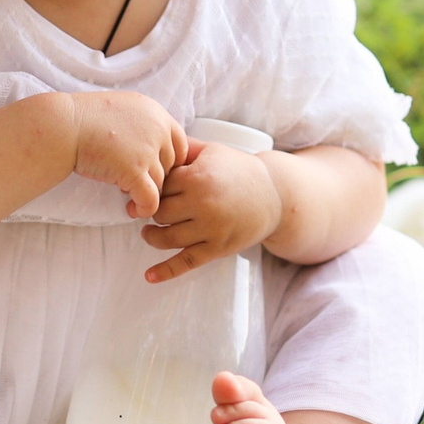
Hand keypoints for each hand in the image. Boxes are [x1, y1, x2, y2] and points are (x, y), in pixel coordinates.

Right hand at [65, 92, 188, 218]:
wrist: (63, 126)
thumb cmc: (84, 118)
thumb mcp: (121, 109)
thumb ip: (141, 123)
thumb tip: (150, 145)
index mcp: (156, 113)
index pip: (180, 144)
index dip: (169, 161)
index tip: (153, 169)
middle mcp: (158, 129)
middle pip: (172, 165)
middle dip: (155, 177)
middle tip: (135, 183)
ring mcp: (147, 150)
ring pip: (161, 184)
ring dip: (146, 192)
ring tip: (127, 195)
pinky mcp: (134, 170)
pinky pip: (151, 199)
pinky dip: (144, 208)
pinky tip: (132, 210)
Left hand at [140, 140, 283, 281]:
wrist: (275, 195)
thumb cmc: (238, 171)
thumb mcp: (211, 151)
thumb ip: (182, 148)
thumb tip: (153, 147)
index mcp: (198, 178)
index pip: (159, 187)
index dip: (153, 189)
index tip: (149, 190)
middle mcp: (203, 204)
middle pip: (159, 213)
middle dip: (152, 212)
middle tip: (148, 210)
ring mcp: (211, 229)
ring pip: (166, 238)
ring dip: (152, 236)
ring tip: (148, 232)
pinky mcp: (218, 248)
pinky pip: (186, 262)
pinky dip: (166, 271)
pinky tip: (149, 276)